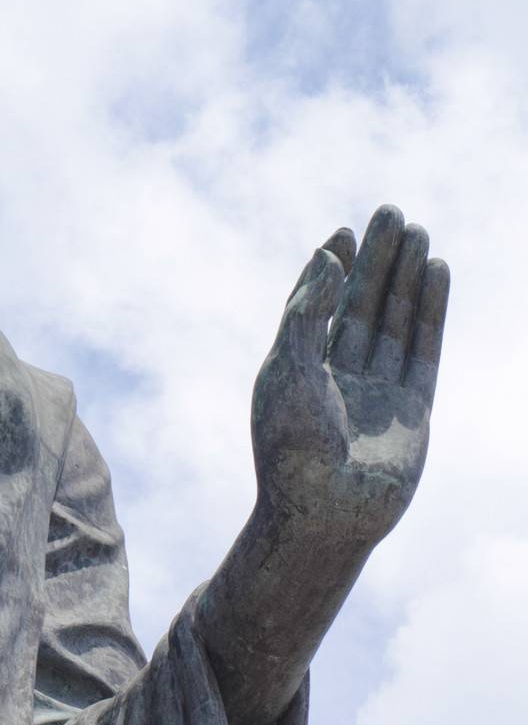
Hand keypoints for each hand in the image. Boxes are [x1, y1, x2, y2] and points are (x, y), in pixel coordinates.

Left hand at [252, 205, 448, 555]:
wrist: (324, 513)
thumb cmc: (290, 444)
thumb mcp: (286, 366)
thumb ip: (305, 310)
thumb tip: (327, 255)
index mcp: (295, 365)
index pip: (316, 303)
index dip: (331, 268)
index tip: (343, 231)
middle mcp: (337, 375)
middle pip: (361, 303)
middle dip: (376, 259)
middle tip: (391, 212)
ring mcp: (377, 391)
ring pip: (395, 320)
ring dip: (407, 276)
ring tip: (419, 232)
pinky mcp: (413, 408)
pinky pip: (425, 348)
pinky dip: (432, 310)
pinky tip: (438, 273)